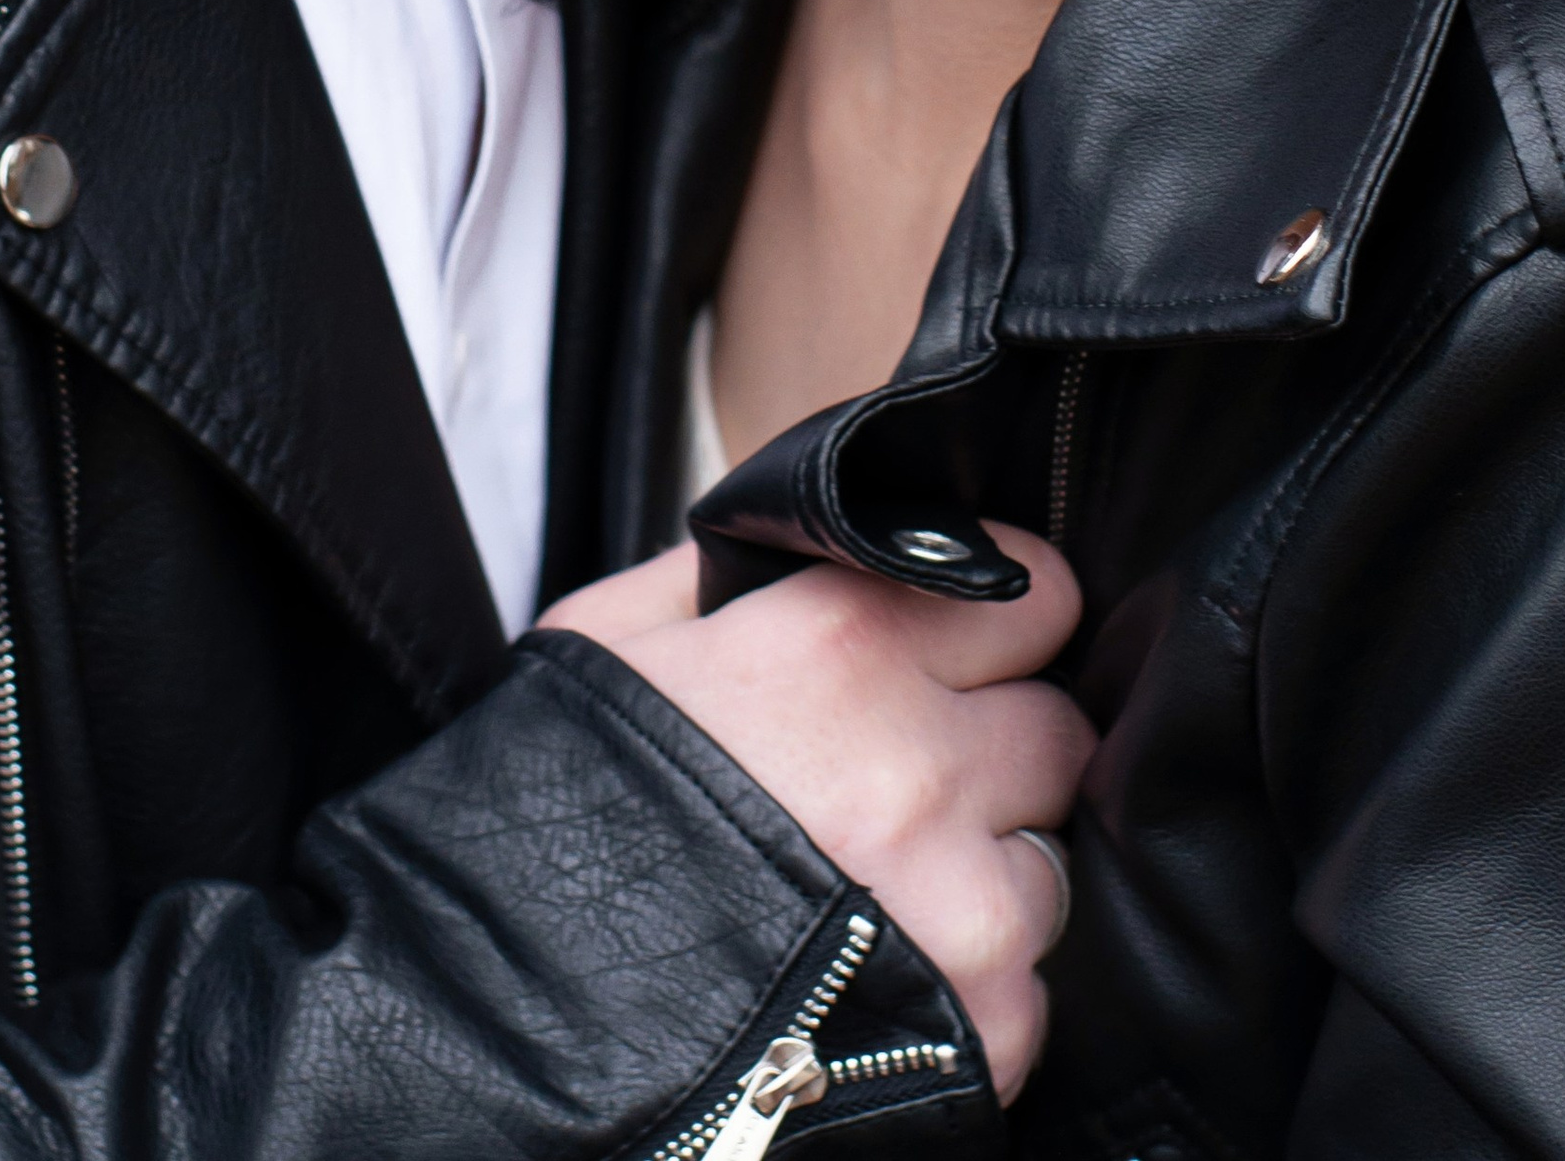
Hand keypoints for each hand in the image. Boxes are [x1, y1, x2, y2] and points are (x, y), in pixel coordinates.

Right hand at [543, 524, 1088, 1101]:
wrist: (507, 1015)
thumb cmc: (556, 813)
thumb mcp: (615, 640)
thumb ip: (731, 570)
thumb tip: (802, 535)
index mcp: (842, 646)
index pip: (1037, 593)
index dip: (1003, 627)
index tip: (970, 656)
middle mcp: (920, 765)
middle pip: (1058, 734)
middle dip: (1002, 756)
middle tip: (919, 790)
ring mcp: (958, 906)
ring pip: (1050, 868)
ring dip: (989, 879)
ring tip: (892, 901)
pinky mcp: (980, 1030)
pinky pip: (1031, 997)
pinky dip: (976, 999)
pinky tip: (888, 988)